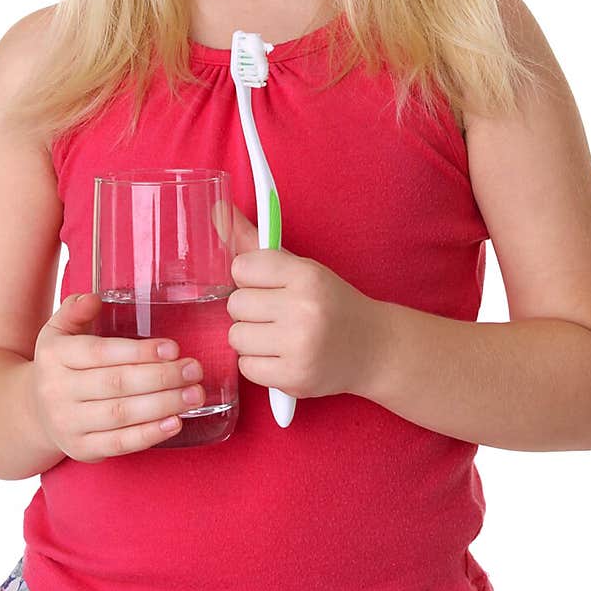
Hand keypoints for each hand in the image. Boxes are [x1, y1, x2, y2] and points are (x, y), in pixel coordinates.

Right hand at [29, 293, 205, 460]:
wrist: (34, 411)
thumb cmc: (60, 364)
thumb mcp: (58, 331)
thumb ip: (76, 310)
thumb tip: (94, 298)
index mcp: (54, 355)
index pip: (100, 353)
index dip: (138, 352)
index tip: (173, 348)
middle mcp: (57, 390)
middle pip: (116, 384)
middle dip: (161, 377)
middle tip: (194, 370)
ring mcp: (68, 423)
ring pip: (121, 415)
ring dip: (163, 405)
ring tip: (194, 394)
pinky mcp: (81, 449)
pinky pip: (119, 444)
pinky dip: (149, 434)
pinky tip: (176, 422)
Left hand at [221, 205, 382, 400]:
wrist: (373, 348)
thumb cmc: (330, 303)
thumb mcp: (301, 269)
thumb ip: (255, 243)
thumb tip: (216, 212)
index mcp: (306, 275)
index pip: (242, 267)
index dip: (250, 278)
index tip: (267, 285)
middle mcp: (304, 310)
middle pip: (235, 305)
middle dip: (249, 310)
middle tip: (274, 313)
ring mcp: (300, 347)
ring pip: (236, 337)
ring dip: (251, 338)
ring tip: (277, 336)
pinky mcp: (295, 379)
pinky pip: (246, 367)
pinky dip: (258, 363)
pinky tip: (281, 356)